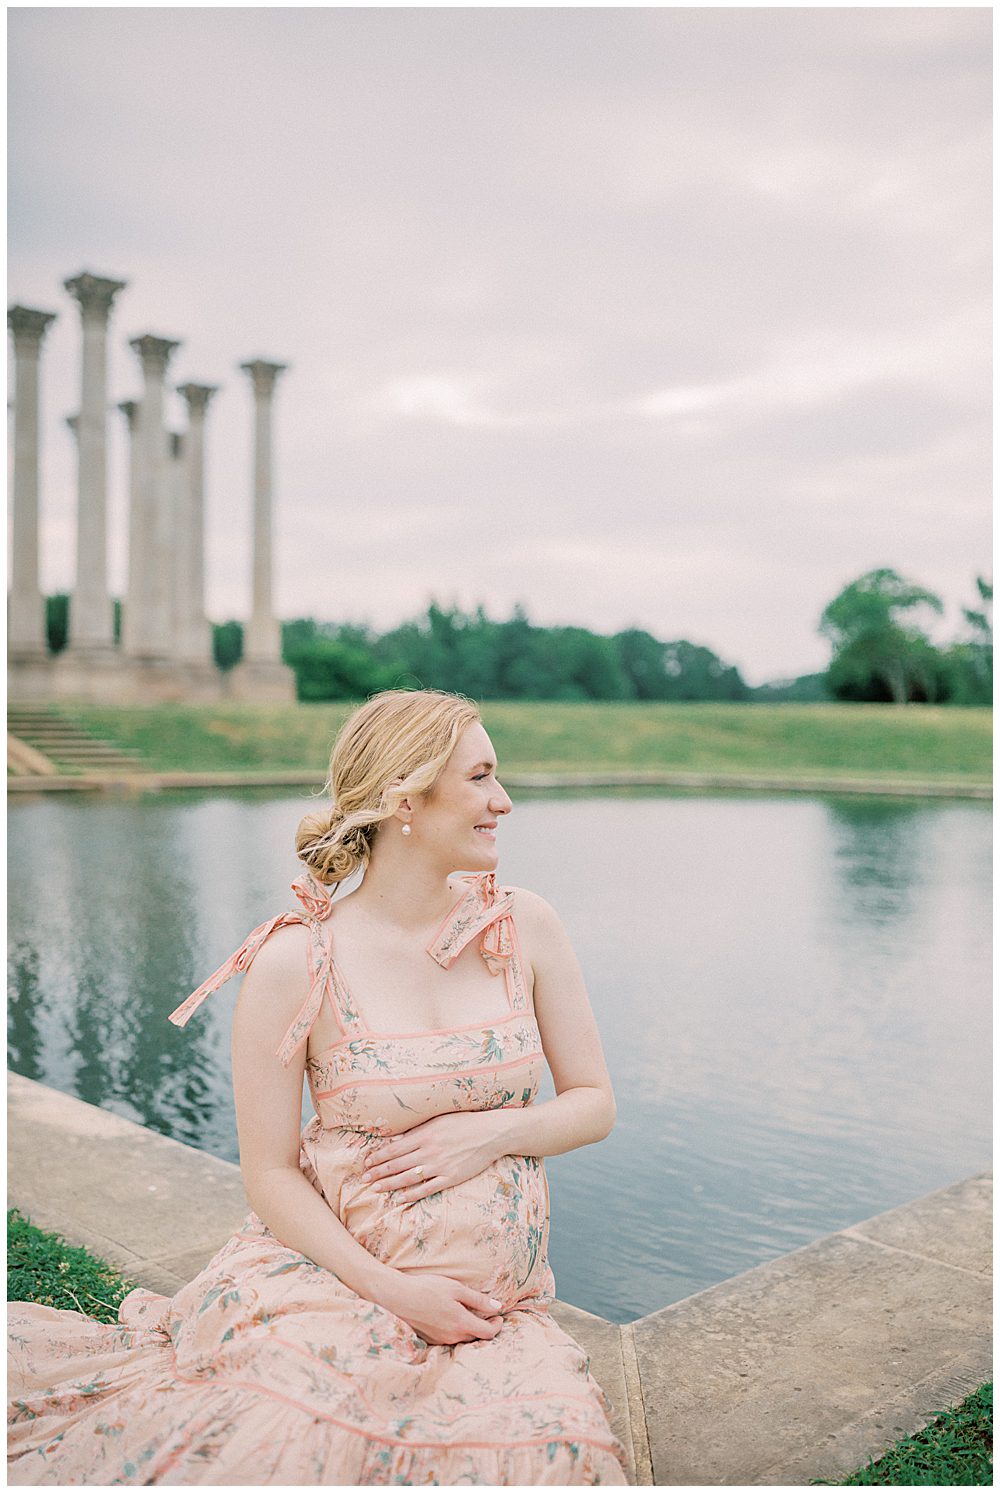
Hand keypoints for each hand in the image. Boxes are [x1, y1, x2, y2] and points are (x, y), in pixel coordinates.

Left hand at [361, 1111, 506, 1201]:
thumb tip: (395, 1139)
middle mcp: (429, 1151)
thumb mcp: (438, 1120)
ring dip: (390, 1184)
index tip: (367, 1163)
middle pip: (397, 1164)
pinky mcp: (451, 1178)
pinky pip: (427, 1189)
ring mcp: (440, 1166)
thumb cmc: (464, 1123)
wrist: (491, 1133)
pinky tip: (400, 1199)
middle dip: (378, 1172)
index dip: (379, 1157)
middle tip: (364, 1179)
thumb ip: (416, 1131)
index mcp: (425, 1135)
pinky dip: (412, 1194)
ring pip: (408, 1178)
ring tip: (376, 1189)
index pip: (394, 1148)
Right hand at [380, 1271, 503, 1345]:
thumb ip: (479, 1300)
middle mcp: (453, 1336)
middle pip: (476, 1337)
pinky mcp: (431, 1340)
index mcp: (461, 1323)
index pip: (487, 1333)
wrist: (399, 1297)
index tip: (499, 1316)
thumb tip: (498, 1307)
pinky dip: (456, 1330)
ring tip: (469, 1314)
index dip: (497, 1326)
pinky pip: (450, 1338)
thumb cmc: (428, 1289)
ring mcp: (441, 1340)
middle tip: (488, 1314)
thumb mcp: (456, 1289)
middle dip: (485, 1328)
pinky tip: (451, 1317)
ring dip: (470, 1329)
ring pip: (463, 1338)